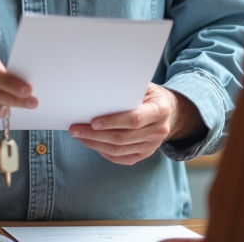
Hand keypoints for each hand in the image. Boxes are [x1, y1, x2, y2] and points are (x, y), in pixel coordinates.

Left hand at [68, 83, 203, 165]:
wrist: (168, 110)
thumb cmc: (149, 94)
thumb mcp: (144, 86)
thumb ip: (126, 89)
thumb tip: (99, 90)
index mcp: (160, 110)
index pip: (134, 120)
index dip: (112, 122)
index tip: (92, 122)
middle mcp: (159, 131)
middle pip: (122, 138)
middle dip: (95, 135)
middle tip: (75, 129)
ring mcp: (152, 146)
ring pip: (119, 151)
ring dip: (95, 144)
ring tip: (78, 136)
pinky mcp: (144, 154)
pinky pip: (121, 159)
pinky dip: (103, 152)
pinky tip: (91, 143)